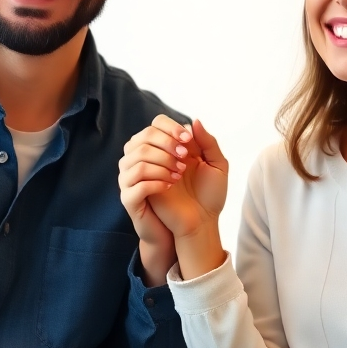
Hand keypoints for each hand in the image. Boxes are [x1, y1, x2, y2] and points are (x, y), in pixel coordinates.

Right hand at [119, 116, 192, 284]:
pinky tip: (170, 186)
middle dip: (166, 144)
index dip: (170, 128)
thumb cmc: (205, 195)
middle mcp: (143, 160)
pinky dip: (154, 181)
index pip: (154, 125)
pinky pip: (135, 184)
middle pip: (142, 137)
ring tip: (179, 175)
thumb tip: (194, 120)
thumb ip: (207, 142)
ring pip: (136, 159)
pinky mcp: (131, 199)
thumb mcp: (215, 166)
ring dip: (160, 163)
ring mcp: (133, 179)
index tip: (188, 140)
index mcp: (160, 149)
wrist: (197, 226)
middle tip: (184, 159)